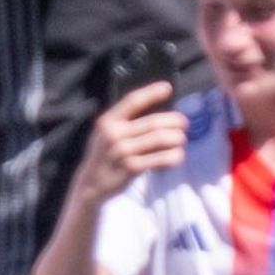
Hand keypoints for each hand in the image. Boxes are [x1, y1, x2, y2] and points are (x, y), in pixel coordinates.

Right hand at [74, 82, 187, 204]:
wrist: (90, 185)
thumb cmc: (104, 157)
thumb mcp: (105, 135)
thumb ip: (124, 123)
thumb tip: (159, 111)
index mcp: (108, 122)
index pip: (132, 101)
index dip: (151, 93)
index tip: (167, 88)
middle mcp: (114, 135)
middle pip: (154, 122)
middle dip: (175, 121)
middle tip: (184, 124)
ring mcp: (122, 152)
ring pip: (161, 138)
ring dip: (177, 139)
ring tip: (180, 141)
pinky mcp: (131, 168)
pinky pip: (161, 158)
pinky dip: (173, 157)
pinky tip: (174, 157)